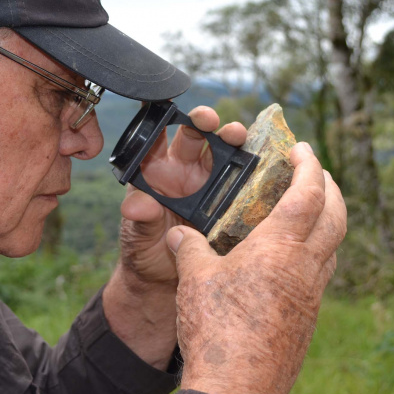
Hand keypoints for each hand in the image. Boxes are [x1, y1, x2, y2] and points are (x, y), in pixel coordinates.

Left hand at [117, 105, 246, 289]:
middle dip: (204, 123)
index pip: (159, 138)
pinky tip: (259, 162)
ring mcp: (210, 184)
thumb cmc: (144, 251)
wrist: (164, 281)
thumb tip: (135, 206)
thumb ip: (139, 218)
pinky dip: (252, 169)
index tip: (170, 112)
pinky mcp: (230, 200)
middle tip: (211, 121)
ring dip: (232, 139)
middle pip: (196, 137)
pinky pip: (243, 180)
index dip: (164, 120)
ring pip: (223, 152)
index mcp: (157, 171)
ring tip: (237, 135)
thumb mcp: (137, 235)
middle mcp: (185, 171)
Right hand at [167, 142, 345, 393]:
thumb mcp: (195, 279)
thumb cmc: (216, 330)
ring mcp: (311, 296)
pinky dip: (315, 252)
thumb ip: (189, 248)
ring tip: (305, 211)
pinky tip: (290, 260)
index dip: (310, 166)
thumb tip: (178, 235)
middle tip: (314, 173)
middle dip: (329, 188)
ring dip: (326, 220)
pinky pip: (320, 273)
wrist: (237, 389)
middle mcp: (305, 267)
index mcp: (280, 248)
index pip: (308, 193)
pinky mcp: (307, 319)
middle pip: (335, 216)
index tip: (305, 149)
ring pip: (332, 246)